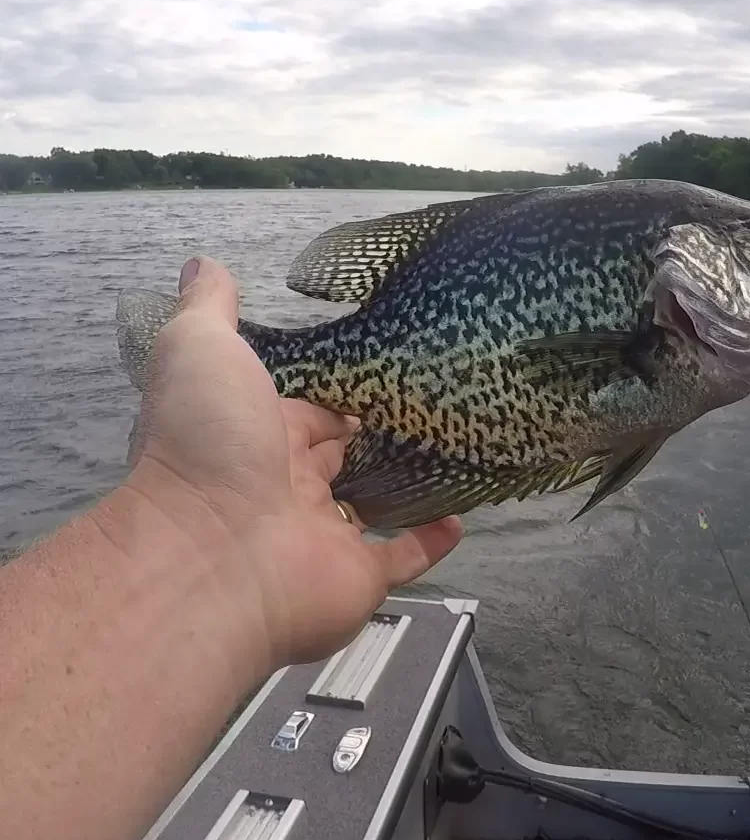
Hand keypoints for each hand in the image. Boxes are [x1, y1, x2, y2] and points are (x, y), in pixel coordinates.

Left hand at [122, 256, 462, 671]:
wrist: (210, 556)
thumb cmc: (209, 442)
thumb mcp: (199, 350)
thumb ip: (209, 308)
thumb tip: (204, 263)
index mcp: (255, 434)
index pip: (306, 408)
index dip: (340, 390)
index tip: (386, 364)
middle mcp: (287, 486)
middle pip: (341, 455)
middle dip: (375, 432)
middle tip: (434, 399)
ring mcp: (323, 535)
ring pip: (373, 504)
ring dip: (406, 483)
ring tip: (457, 446)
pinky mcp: (357, 576)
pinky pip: (401, 557)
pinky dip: (430, 540)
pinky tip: (459, 515)